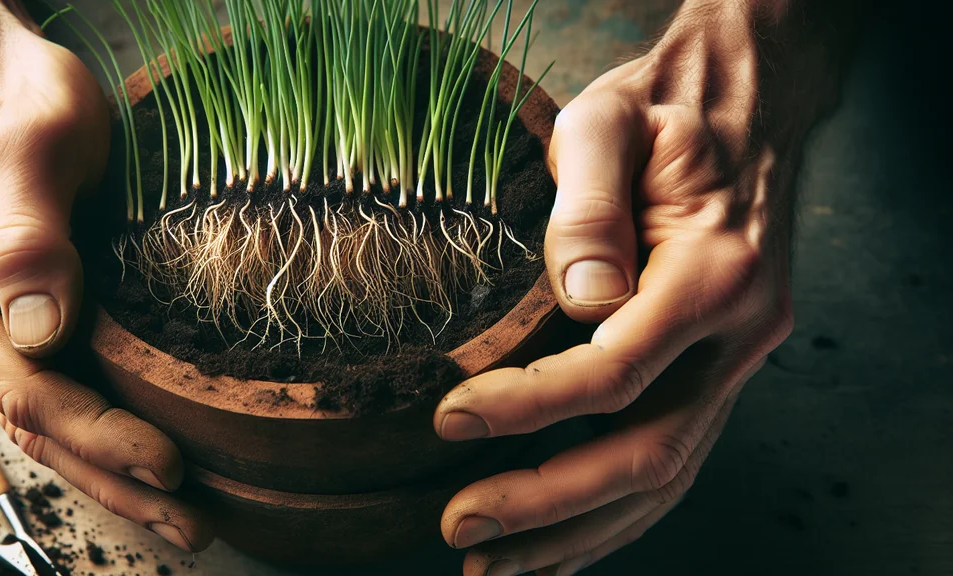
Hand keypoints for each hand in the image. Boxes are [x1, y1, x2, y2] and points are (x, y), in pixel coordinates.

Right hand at [0, 0, 212, 551]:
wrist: (3, 82)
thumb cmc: (17, 101)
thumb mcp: (29, 145)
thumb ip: (29, 232)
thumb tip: (42, 328)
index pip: (32, 391)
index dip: (101, 436)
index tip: (168, 464)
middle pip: (46, 429)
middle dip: (118, 483)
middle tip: (193, 527)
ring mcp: (11, 328)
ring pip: (61, 424)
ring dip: (118, 476)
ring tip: (185, 519)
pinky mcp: (46, 318)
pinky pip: (76, 393)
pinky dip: (114, 436)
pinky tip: (155, 462)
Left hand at [433, 2, 805, 572]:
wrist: (741, 110)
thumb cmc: (660, 112)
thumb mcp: (609, 121)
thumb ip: (590, 204)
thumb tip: (578, 301)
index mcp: (714, 273)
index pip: (617, 370)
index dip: (530, 406)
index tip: (450, 419)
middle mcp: (737, 335)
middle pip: (648, 451)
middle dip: (549, 502)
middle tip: (460, 527)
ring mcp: (734, 362)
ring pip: (665, 477)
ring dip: (579, 530)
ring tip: (495, 565)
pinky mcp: (714, 373)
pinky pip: (672, 460)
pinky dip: (614, 513)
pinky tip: (558, 545)